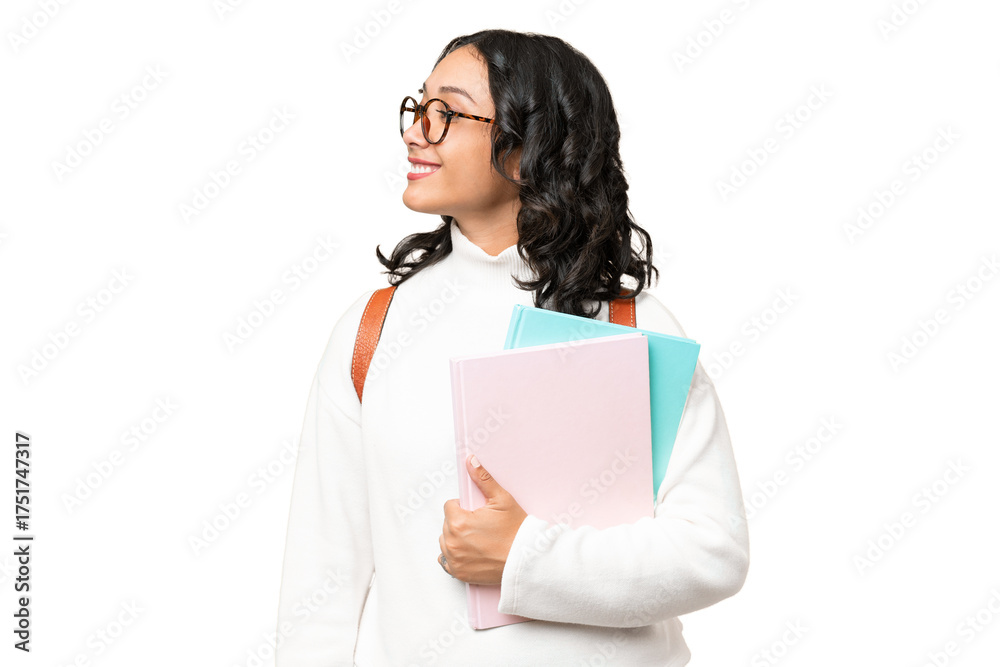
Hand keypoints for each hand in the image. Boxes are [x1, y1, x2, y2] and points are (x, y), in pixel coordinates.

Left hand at [439, 455, 527, 584]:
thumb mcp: (502, 500)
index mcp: (458, 522)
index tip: (477, 512)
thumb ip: (483, 479)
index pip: (449, 506)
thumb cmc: (516, 532)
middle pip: (447, 523)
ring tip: (478, 539)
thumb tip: (471, 461)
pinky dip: (455, 556)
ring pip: (446, 541)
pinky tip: (470, 552)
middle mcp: (452, 542)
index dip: (464, 507)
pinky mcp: (458, 572)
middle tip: (481, 526)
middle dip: (460, 522)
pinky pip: (446, 560)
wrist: (525, 560)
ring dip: (456, 538)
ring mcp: (454, 559)